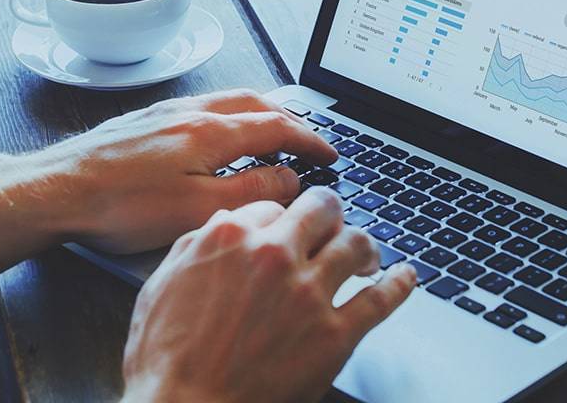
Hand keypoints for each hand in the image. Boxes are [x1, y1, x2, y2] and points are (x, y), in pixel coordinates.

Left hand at [43, 89, 337, 253]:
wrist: (55, 190)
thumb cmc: (118, 206)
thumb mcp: (196, 210)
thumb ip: (251, 192)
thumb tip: (290, 177)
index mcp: (210, 131)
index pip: (277, 128)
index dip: (310, 141)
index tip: (329, 154)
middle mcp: (191, 111)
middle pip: (256, 103)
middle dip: (290, 119)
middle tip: (309, 140)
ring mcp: (165, 111)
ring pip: (228, 101)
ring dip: (260, 113)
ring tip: (274, 132)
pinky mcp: (144, 120)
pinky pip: (203, 106)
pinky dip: (230, 115)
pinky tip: (221, 135)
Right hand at [121, 188, 417, 402]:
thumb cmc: (166, 361)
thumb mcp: (162, 285)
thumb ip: (196, 246)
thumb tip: (223, 224)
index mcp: (231, 238)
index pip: (272, 205)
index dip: (281, 216)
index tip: (288, 226)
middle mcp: (275, 255)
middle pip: (322, 208)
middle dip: (330, 212)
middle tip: (333, 223)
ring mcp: (309, 293)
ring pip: (357, 244)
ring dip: (365, 245)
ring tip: (367, 255)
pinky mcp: (335, 335)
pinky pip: (380, 300)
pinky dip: (399, 284)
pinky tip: (404, 277)